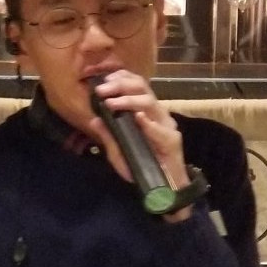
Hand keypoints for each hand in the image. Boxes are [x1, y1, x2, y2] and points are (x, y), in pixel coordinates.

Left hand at [88, 70, 191, 220]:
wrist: (163, 189)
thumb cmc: (143, 168)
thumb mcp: (119, 154)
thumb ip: (108, 138)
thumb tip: (94, 120)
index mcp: (146, 112)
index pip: (137, 84)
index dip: (121, 77)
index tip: (103, 80)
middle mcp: (157, 114)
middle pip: (143, 87)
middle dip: (120, 85)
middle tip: (102, 90)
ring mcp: (166, 126)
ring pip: (150, 103)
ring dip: (129, 101)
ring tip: (112, 103)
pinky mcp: (172, 141)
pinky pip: (161, 130)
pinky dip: (149, 124)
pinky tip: (138, 118)